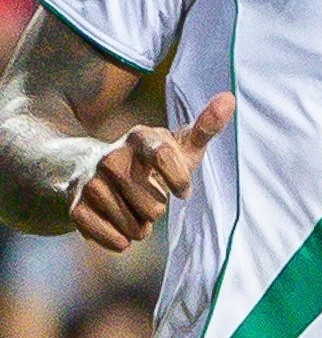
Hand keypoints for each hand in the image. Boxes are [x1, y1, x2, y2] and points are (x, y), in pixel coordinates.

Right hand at [71, 93, 230, 249]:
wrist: (92, 168)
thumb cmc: (152, 160)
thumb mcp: (180, 145)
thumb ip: (206, 126)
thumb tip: (229, 97)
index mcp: (139, 138)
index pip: (165, 158)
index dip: (179, 181)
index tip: (182, 191)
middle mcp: (110, 158)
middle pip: (154, 206)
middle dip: (158, 208)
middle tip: (148, 196)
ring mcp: (91, 182)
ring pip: (136, 226)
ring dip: (141, 225)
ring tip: (132, 207)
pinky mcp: (77, 208)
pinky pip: (115, 240)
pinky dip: (122, 240)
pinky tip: (118, 224)